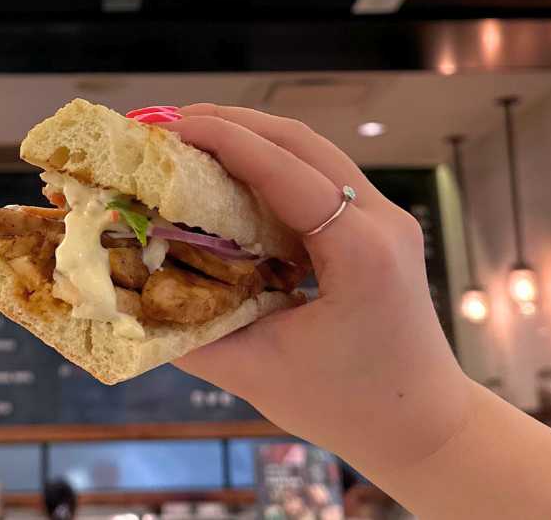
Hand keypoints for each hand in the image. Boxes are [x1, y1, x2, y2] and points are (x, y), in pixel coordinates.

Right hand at [160, 104, 474, 473]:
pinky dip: (270, 163)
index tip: (165, 129)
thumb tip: (126, 295)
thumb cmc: (347, 408)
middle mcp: (381, 220)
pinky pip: (320, 175)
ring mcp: (387, 218)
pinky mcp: (379, 227)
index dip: (221, 139)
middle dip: (228, 122)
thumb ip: (188, 333)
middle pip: (299, 140)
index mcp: (358, 252)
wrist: (424, 427)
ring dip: (249, 136)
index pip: (283, 169)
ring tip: (188, 139)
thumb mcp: (257, 372)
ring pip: (312, 150)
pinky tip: (229, 175)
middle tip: (163, 125)